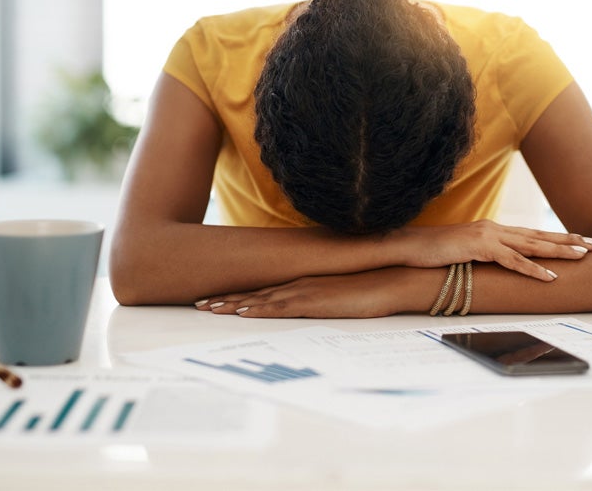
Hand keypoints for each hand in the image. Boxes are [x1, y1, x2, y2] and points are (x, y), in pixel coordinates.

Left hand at [194, 268, 410, 317]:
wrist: (391, 280)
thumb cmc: (369, 288)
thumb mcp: (338, 294)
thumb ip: (321, 297)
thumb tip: (311, 307)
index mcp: (302, 283)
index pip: (264, 290)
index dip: (237, 295)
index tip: (215, 298)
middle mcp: (298, 285)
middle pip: (254, 293)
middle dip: (225, 299)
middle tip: (199, 304)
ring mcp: (304, 291)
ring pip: (260, 299)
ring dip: (232, 304)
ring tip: (208, 309)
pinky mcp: (314, 301)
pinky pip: (280, 307)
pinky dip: (258, 309)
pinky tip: (242, 311)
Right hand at [402, 220, 591, 280]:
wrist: (410, 245)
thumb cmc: (434, 252)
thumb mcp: (464, 252)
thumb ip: (483, 255)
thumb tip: (498, 266)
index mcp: (493, 230)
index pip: (531, 233)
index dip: (556, 237)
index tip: (579, 240)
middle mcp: (495, 229)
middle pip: (538, 235)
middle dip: (568, 240)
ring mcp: (488, 236)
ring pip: (532, 245)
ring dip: (559, 251)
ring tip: (582, 256)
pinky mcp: (480, 247)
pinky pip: (512, 261)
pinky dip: (533, 270)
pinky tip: (550, 277)